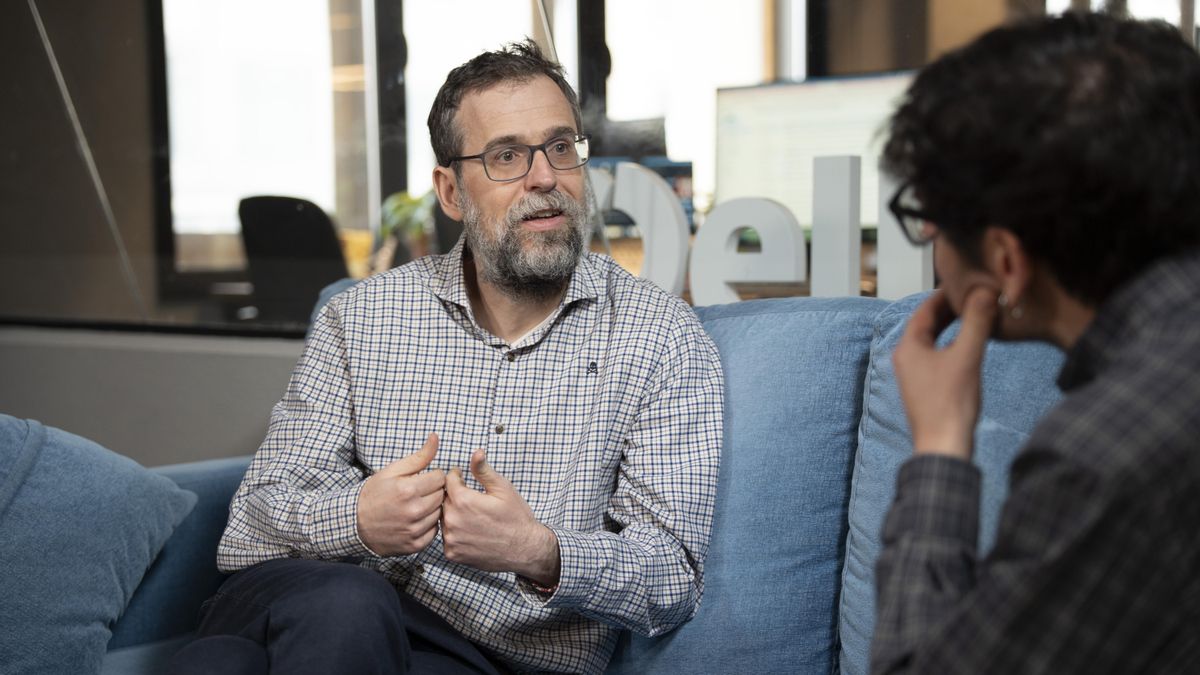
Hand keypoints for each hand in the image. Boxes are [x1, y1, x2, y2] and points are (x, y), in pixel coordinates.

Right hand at [357, 433, 445, 556]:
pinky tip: (415, 520)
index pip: (440, 477)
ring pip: (440, 513)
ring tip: (416, 506)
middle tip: (418, 492)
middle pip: (442, 495)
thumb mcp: (392, 471)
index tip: (423, 479)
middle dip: (433, 491)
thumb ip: (419, 456)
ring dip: (432, 508)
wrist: (355, 524)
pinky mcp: (415, 544)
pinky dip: (428, 525)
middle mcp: (414, 511)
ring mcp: (414, 530)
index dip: (433, 476)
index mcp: (408, 489)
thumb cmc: (374, 494)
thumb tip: (435, 438)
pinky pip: (434, 531)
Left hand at [442, 450, 559, 586]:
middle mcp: (452, 520)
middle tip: (471, 499)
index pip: (448, 480)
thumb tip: (476, 452)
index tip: (462, 478)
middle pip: (444, 499)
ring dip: (453, 514)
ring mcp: (451, 539)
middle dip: (454, 496)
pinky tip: (470, 531)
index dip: (456, 476)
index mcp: (463, 501)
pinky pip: (446, 537)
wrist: (524, 550)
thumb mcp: (503, 489)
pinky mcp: (452, 553)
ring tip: (472, 516)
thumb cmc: (516, 517)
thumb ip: (483, 470)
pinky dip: (455, 533)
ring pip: (443, 518)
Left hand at [893, 287, 997, 459]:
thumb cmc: (952, 402)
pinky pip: (936, 356)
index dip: (944, 294)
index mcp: (908, 347)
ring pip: (931, 341)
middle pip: (926, 325)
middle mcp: (905, 358)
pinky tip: (968, 346)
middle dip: (948, 310)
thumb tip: (985, 292)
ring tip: (974, 315)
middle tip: (973, 296)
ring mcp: (913, 374)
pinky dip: (950, 344)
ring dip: (950, 327)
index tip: (965, 282)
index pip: (924, 310)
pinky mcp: (924, 387)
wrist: (944, 446)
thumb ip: (976, 323)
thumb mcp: (967, 357)